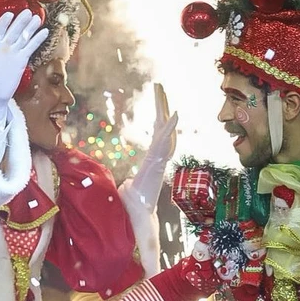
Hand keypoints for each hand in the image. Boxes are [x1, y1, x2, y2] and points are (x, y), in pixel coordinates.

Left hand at [0, 10, 50, 118]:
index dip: (4, 23)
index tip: (9, 15)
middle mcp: (3, 46)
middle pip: (13, 31)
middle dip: (20, 22)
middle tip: (27, 12)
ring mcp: (13, 52)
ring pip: (23, 37)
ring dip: (30, 28)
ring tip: (37, 18)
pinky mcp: (22, 59)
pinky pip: (30, 47)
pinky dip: (37, 40)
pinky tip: (44, 32)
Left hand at [125, 84, 178, 210]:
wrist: (137, 212)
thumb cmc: (134, 203)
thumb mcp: (130, 189)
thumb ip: (129, 186)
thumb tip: (125, 187)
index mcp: (152, 159)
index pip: (157, 136)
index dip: (162, 121)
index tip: (162, 108)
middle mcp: (157, 156)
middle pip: (161, 126)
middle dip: (162, 107)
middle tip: (158, 87)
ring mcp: (158, 158)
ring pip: (163, 129)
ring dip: (163, 110)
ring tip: (161, 91)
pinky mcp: (157, 161)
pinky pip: (165, 141)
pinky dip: (171, 128)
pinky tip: (174, 114)